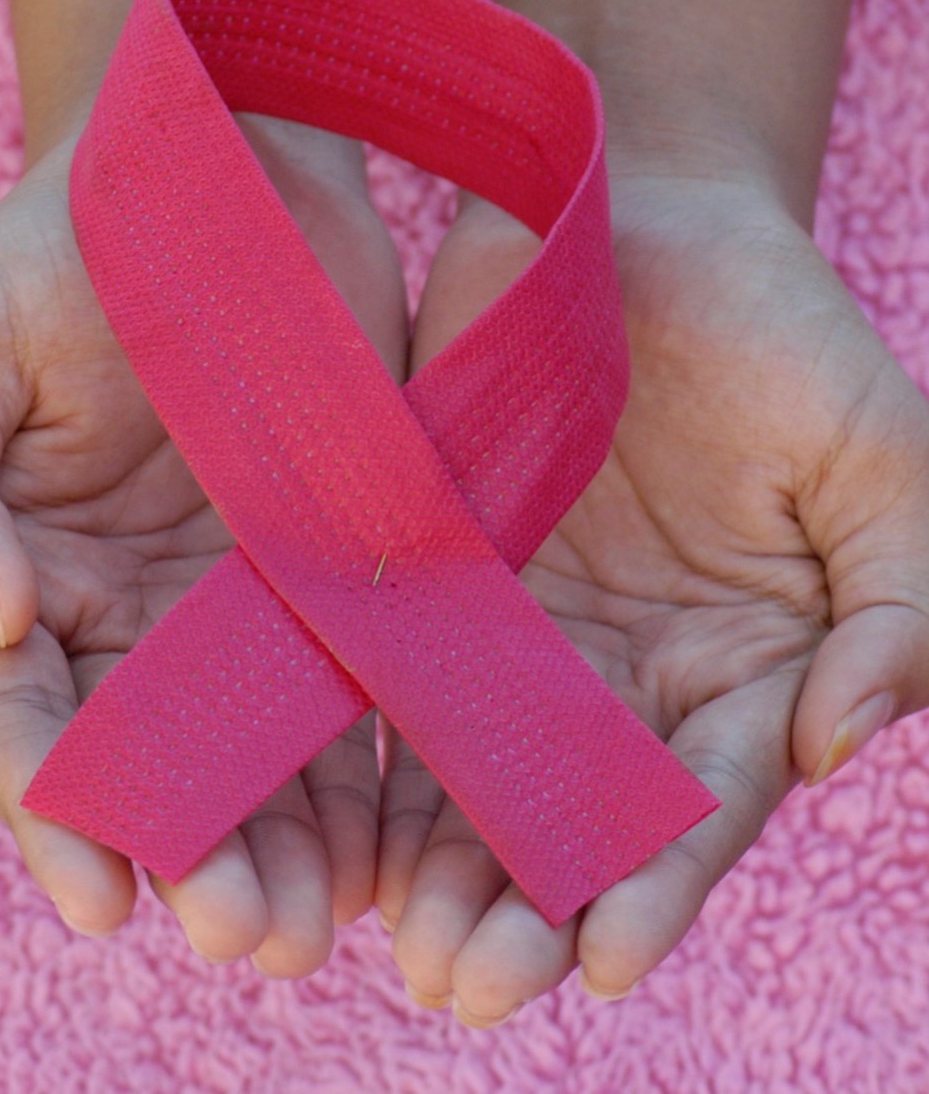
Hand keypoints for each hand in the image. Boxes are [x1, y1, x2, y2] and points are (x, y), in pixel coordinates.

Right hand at [0, 112, 407, 974]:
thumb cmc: (55, 256)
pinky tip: (396, 835)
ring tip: (324, 924)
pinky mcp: (326, 564)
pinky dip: (366, 758)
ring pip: (254, 747)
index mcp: (12, 576)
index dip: (57, 812)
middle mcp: (119, 612)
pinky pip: (346, 677)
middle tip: (248, 937)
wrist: (213, 174)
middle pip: (150, 762)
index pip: (24, 717)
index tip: (108, 900)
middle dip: (195, 854)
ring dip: (285, 840)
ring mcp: (226, 597)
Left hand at [375, 148, 928, 1023]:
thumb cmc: (784, 336)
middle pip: (577, 818)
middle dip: (528, 908)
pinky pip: (398, 673)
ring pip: (477, 773)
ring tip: (403, 950)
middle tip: (470, 987)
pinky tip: (339, 821)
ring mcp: (526, 630)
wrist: (649, 226)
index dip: (661, 880)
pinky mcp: (439, 570)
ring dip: (439, 865)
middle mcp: (628, 673)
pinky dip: (369, 750)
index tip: (609, 959)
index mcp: (743, 665)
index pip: (704, 799)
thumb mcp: (884, 460)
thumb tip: (839, 741)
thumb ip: (897, 603)